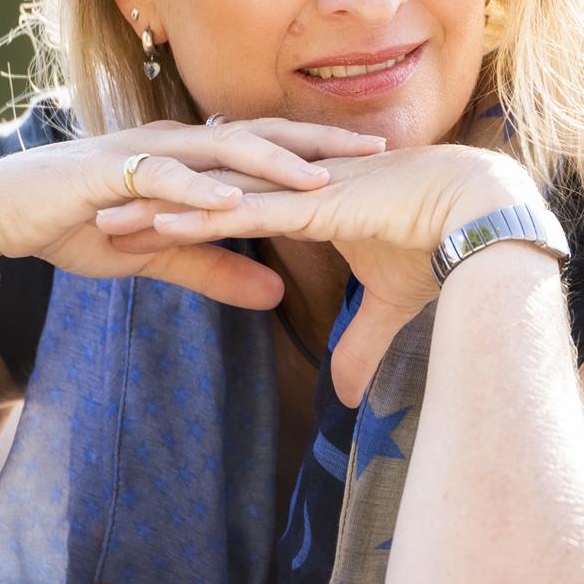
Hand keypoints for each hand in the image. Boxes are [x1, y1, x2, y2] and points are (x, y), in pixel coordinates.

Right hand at [0, 117, 388, 309]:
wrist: (1, 212)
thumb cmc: (82, 224)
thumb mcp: (162, 254)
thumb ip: (218, 267)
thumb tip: (279, 298)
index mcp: (197, 154)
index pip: (274, 146)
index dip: (328, 151)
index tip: (385, 161)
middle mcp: (179, 141)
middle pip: (263, 133)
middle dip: (322, 141)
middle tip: (380, 151)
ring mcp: (144, 150)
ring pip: (220, 148)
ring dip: (271, 162)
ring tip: (319, 178)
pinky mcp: (108, 171)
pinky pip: (160, 176)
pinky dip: (196, 188)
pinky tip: (229, 202)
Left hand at [94, 139, 548, 404]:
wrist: (483, 221)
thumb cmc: (444, 251)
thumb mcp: (390, 308)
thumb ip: (361, 346)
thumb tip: (347, 397)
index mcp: (315, 198)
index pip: (238, 203)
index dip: (190, 210)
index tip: (145, 219)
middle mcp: (300, 185)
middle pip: (211, 192)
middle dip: (155, 201)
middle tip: (100, 209)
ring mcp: (302, 190)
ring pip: (215, 197)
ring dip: (158, 208)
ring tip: (105, 217)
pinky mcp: (311, 202)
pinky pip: (243, 210)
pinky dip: (197, 216)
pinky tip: (155, 223)